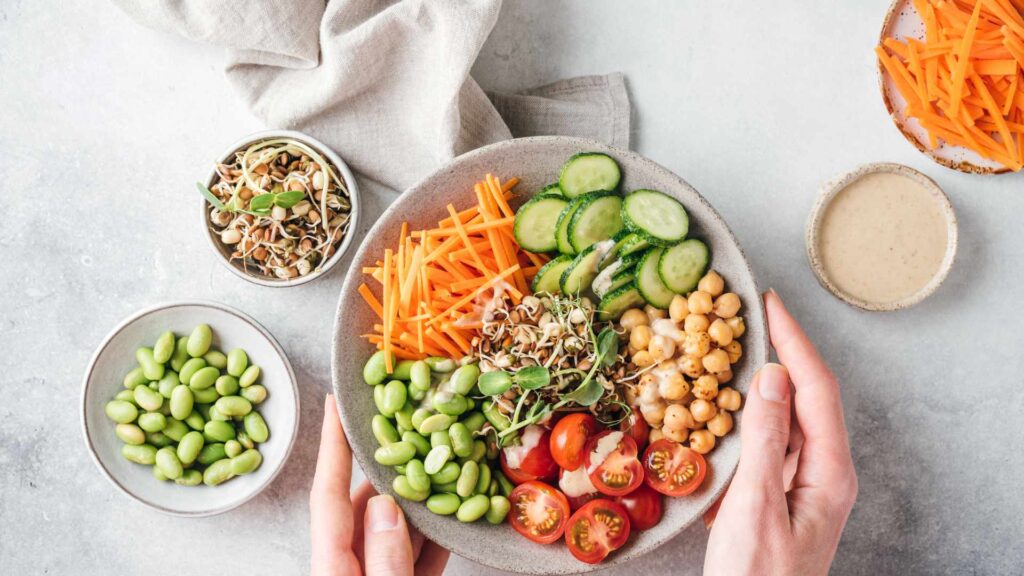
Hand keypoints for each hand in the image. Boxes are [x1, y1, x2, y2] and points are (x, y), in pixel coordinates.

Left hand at [310, 395, 449, 575]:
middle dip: (394, 470)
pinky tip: (454, 522)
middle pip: (366, 507)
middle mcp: (349, 570)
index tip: (334, 404)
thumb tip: (386, 504)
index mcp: (333, 569)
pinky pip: (416, 558)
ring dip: (420, 504)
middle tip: (416, 433)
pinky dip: (434, 539)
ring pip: (395, 531)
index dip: (332, 444)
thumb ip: (386, 556)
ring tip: (445, 470)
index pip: (328, 495)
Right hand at [704, 290, 857, 575]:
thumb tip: (769, 376)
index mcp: (829, 472)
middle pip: (805, 398)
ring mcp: (800, 486)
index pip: (816, 389)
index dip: (794, 342)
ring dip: (758, 384)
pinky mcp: (777, 497)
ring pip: (783, 420)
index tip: (770, 304)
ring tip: (731, 351)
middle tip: (748, 316)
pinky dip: (743, 419)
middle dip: (779, 353)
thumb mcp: (755, 507)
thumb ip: (764, 440)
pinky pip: (765, 445)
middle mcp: (821, 474)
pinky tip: (720, 410)